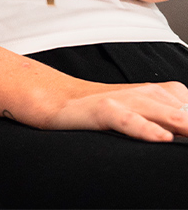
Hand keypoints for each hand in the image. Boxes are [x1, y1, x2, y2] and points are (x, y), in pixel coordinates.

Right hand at [43, 81, 187, 141]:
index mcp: (164, 95)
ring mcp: (126, 100)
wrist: (59, 100)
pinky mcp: (103, 109)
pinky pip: (127, 119)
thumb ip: (173, 122)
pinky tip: (161, 138)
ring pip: (163, 113)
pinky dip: (144, 128)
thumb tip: (186, 132)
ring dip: (185, 126)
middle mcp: (149, 94)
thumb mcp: (146, 116)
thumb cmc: (106, 111)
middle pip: (186, 113)